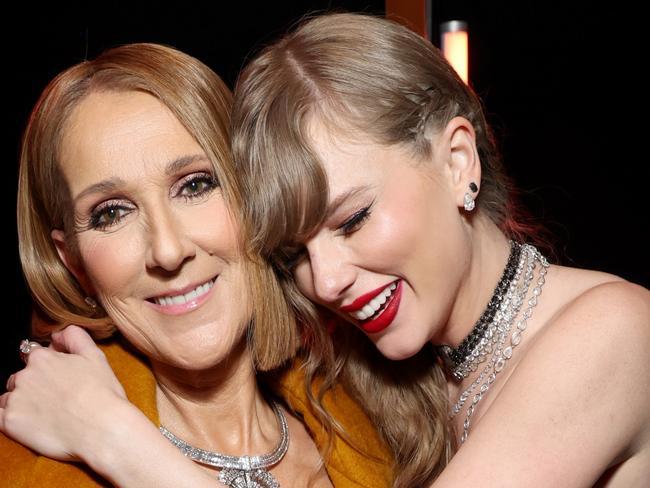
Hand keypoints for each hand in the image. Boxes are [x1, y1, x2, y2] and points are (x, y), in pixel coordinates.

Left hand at [0, 325, 128, 462]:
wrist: (100, 428)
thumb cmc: (102, 394)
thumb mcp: (95, 356)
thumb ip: (75, 337)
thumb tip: (58, 334)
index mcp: (43, 358)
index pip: (34, 355)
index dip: (47, 365)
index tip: (59, 377)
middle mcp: (25, 375)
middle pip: (20, 377)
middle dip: (33, 384)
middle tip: (55, 397)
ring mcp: (15, 399)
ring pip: (9, 397)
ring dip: (21, 402)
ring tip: (45, 413)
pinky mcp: (10, 422)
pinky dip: (8, 417)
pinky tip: (26, 421)